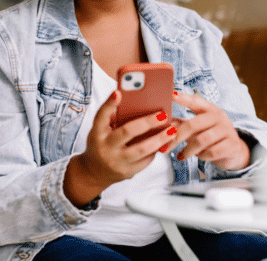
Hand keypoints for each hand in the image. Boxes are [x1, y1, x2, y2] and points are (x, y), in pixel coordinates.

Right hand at [63, 90, 177, 206]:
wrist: (94, 172)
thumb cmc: (101, 144)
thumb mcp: (100, 130)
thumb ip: (112, 117)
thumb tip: (132, 100)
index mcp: (97, 133)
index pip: (101, 116)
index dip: (109, 104)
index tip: (118, 92)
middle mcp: (105, 147)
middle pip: (127, 132)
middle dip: (147, 122)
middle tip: (163, 115)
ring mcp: (116, 162)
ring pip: (141, 149)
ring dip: (159, 139)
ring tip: (172, 130)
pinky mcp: (126, 173)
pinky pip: (145, 161)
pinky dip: (155, 150)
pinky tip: (164, 142)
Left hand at [170, 91, 249, 170]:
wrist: (234, 151)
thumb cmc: (211, 137)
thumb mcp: (198, 128)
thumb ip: (181, 124)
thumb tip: (160, 122)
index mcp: (209, 109)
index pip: (195, 101)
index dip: (183, 98)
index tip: (171, 95)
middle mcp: (219, 117)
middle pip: (193, 124)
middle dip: (176, 137)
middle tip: (165, 147)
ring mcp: (227, 130)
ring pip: (201, 140)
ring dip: (188, 150)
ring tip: (181, 155)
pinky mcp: (232, 145)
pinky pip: (211, 152)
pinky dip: (202, 156)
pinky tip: (198, 157)